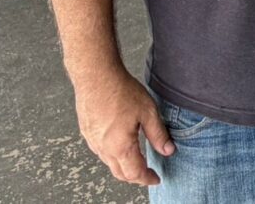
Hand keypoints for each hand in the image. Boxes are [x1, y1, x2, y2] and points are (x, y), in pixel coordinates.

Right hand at [74, 70, 174, 185]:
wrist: (95, 76)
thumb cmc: (120, 91)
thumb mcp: (148, 112)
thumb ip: (158, 134)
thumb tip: (168, 150)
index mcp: (119, 147)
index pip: (135, 173)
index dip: (147, 178)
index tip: (156, 179)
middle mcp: (103, 148)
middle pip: (120, 173)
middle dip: (135, 177)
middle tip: (147, 174)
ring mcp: (92, 140)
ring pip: (109, 163)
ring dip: (123, 166)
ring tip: (136, 161)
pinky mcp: (86, 131)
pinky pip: (100, 151)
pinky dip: (112, 155)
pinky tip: (120, 146)